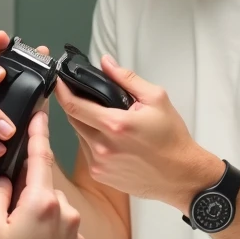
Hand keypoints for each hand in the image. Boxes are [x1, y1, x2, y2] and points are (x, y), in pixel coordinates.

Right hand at [0, 111, 84, 238]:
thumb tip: (2, 182)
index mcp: (41, 201)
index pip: (40, 155)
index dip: (38, 132)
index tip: (41, 113)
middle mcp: (65, 212)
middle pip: (41, 187)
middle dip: (23, 194)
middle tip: (3, 217)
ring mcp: (75, 233)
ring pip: (49, 211)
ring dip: (33, 218)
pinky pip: (58, 232)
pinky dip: (43, 236)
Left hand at [55, 55, 222, 210]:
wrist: (181, 175)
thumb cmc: (172, 139)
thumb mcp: (156, 99)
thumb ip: (127, 79)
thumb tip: (106, 63)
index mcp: (115, 125)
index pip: (74, 105)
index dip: (61, 91)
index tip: (57, 81)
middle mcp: (102, 147)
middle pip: (72, 120)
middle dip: (74, 106)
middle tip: (84, 96)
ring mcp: (99, 164)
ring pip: (79, 136)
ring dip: (85, 124)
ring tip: (105, 119)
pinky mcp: (100, 176)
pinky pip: (87, 152)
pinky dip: (92, 141)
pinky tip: (109, 138)